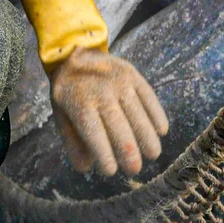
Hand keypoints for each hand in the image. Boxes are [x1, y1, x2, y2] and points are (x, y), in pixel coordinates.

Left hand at [48, 48, 168, 176]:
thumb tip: (85, 168)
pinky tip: (162, 130)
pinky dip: (156, 114)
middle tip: (135, 170)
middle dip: (128, 150)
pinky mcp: (133, 75)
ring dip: (147, 136)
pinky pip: (148, 96)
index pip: (94, 133)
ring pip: (137, 113)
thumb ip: (72, 141)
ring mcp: (119, 82)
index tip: (111, 171)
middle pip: (118, 125)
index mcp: (79, 103)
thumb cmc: (69, 91)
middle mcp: (101, 92)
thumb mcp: (61, 114)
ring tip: (153, 155)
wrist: (75, 51)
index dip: (103, 153)